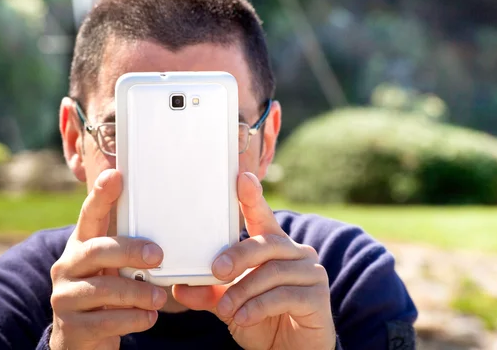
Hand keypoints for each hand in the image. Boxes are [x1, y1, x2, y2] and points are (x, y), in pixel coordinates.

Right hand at [49, 170, 167, 349]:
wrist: (80, 340)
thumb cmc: (106, 295)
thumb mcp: (112, 269)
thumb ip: (127, 251)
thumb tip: (165, 235)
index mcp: (80, 247)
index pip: (89, 216)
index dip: (101, 196)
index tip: (114, 175)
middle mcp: (67, 267)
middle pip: (97, 250)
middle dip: (130, 251)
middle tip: (158, 256)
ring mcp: (65, 297)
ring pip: (105, 289)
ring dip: (139, 292)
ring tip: (160, 297)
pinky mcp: (72, 327)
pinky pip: (108, 321)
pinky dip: (134, 318)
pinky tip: (149, 317)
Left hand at [173, 172, 335, 349]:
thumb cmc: (261, 319)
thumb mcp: (229, 304)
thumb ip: (208, 292)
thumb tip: (179, 287)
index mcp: (273, 247)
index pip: (262, 217)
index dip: (252, 197)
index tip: (242, 178)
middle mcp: (295, 252)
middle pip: (265, 243)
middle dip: (237, 256)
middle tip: (216, 272)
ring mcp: (310, 272)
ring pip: (272, 271)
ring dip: (243, 291)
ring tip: (224, 310)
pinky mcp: (318, 296)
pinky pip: (284, 295)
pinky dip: (258, 307)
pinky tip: (242, 318)